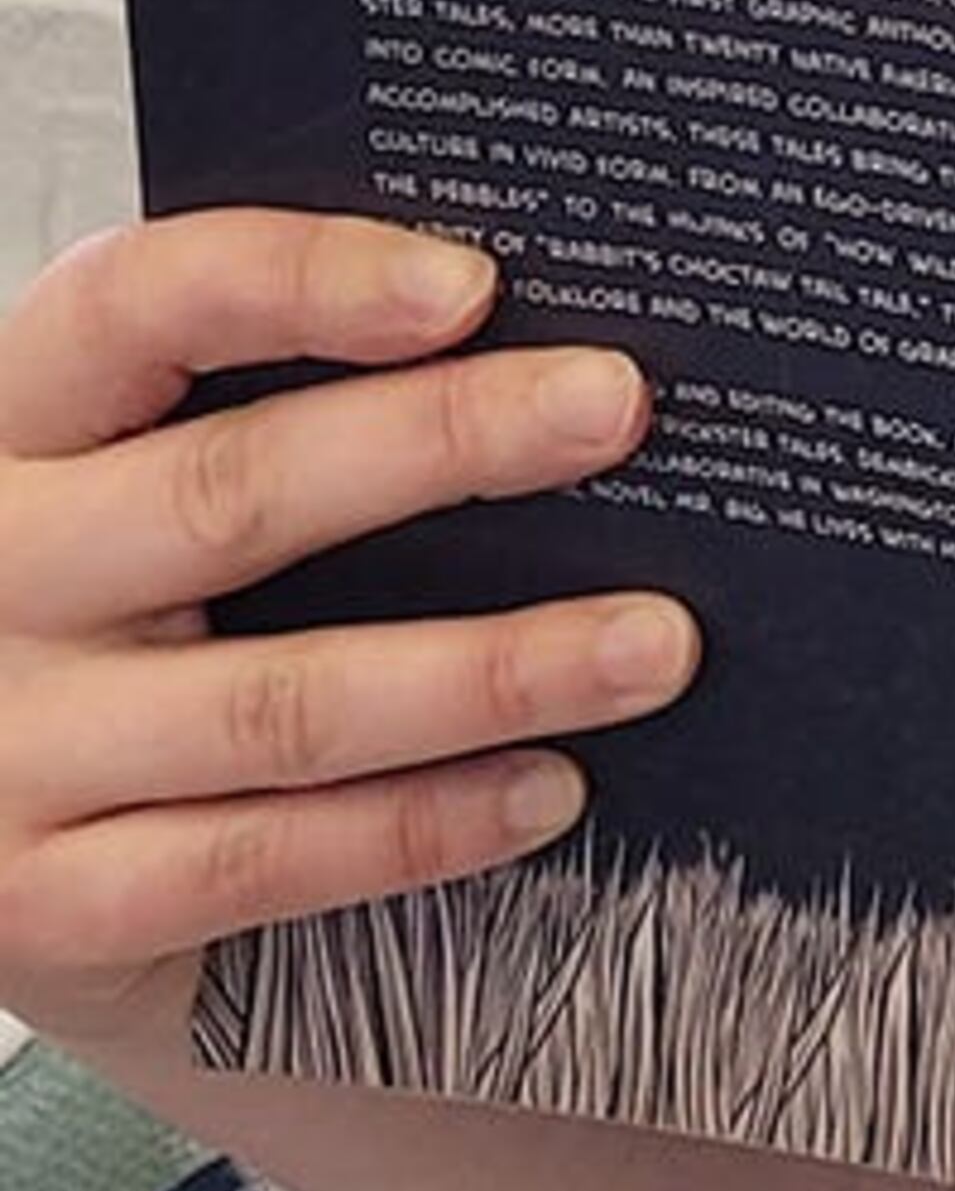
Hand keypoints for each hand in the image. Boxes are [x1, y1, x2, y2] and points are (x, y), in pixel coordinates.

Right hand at [0, 212, 693, 1083]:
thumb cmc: (102, 617)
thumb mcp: (120, 490)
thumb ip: (258, 413)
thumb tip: (529, 345)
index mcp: (8, 432)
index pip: (135, 307)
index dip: (298, 280)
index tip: (470, 282)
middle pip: (230, 494)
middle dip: (447, 441)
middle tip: (616, 409)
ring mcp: (10, 750)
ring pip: (279, 703)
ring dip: (491, 669)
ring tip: (655, 642)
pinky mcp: (45, 909)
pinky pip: (261, 861)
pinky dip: (421, 826)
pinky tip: (550, 789)